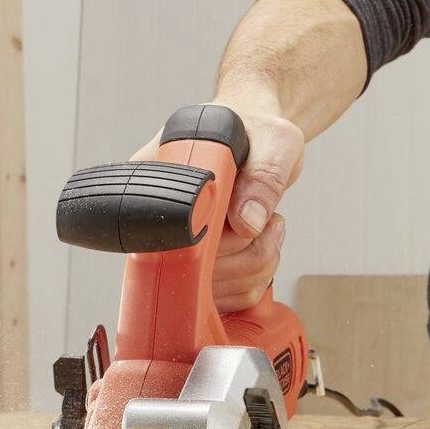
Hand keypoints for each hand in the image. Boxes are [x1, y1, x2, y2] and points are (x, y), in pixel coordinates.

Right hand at [130, 105, 305, 315]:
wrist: (257, 137)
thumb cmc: (256, 131)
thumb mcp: (272, 141)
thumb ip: (263, 176)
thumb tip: (246, 222)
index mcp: (158, 178)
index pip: (166, 233)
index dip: (211, 239)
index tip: (244, 224)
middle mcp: (157, 217)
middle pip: (192, 270)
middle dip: (248, 251)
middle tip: (269, 216)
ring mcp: (174, 247)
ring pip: (213, 290)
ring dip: (257, 265)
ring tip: (266, 226)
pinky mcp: (196, 268)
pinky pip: (226, 297)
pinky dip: (255, 278)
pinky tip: (260, 244)